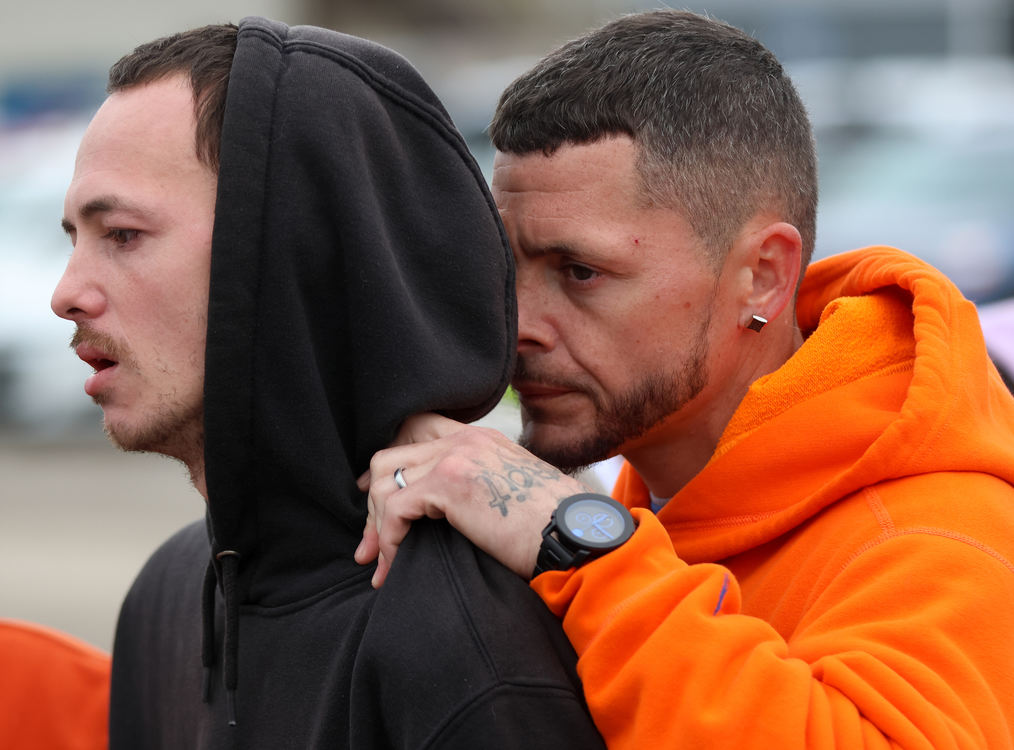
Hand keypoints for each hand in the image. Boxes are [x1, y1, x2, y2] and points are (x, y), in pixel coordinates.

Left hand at [355, 413, 590, 586]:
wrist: (576, 537)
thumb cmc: (553, 529)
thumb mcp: (513, 494)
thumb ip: (481, 488)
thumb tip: (447, 516)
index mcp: (481, 439)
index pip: (416, 431)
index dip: (390, 466)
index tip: (376, 501)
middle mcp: (465, 439)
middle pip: (391, 457)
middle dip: (372, 504)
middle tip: (370, 547)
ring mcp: (456, 457)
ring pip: (385, 482)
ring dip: (376, 527)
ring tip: (380, 565)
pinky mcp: (448, 484)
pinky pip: (395, 509)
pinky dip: (388, 541)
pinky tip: (396, 567)